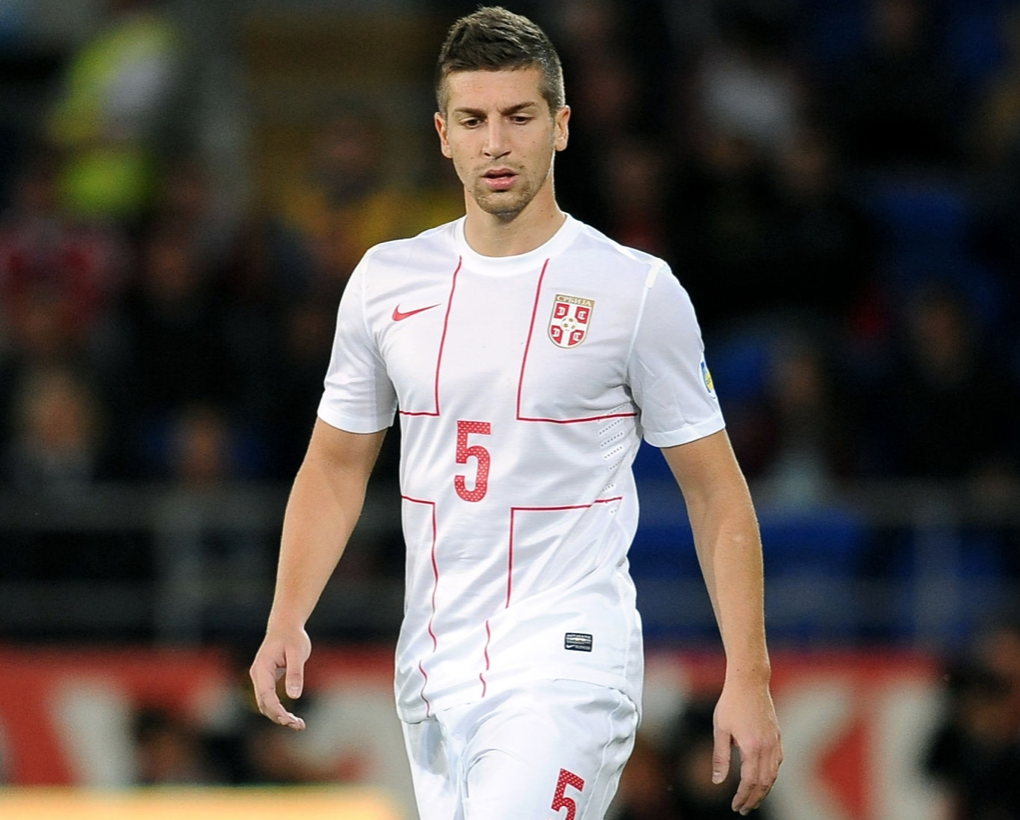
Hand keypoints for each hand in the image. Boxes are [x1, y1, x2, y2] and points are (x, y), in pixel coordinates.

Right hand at [249, 626, 311, 729]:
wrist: (285, 626)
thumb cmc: (292, 638)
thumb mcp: (297, 652)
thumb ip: (295, 673)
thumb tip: (294, 697)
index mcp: (262, 668)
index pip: (266, 695)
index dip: (276, 710)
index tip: (288, 721)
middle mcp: (258, 675)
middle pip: (264, 704)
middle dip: (279, 717)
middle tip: (299, 725)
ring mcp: (260, 679)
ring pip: (265, 704)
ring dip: (279, 716)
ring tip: (299, 724)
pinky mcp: (267, 681)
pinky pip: (270, 700)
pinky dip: (279, 710)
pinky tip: (292, 717)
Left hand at [712, 678, 782, 814]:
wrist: (749, 681)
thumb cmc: (731, 703)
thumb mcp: (720, 729)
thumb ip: (720, 757)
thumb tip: (717, 781)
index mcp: (752, 747)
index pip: (749, 781)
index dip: (743, 797)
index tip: (735, 806)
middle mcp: (767, 747)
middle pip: (764, 783)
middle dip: (754, 799)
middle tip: (744, 810)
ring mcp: (775, 741)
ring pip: (774, 775)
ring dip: (764, 790)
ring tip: (753, 799)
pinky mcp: (777, 736)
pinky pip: (778, 762)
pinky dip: (771, 775)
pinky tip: (763, 779)